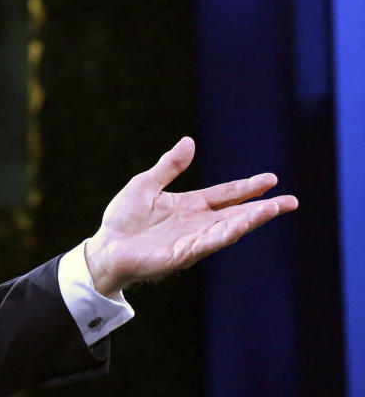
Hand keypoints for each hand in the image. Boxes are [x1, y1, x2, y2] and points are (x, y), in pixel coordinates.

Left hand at [84, 136, 297, 295]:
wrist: (105, 248)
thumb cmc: (123, 219)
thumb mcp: (145, 184)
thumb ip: (169, 166)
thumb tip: (190, 141)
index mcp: (190, 206)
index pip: (225, 195)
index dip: (247, 187)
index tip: (271, 179)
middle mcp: (196, 224)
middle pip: (236, 214)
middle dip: (263, 208)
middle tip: (290, 201)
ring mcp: (191, 240)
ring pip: (227, 229)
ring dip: (250, 220)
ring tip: (272, 209)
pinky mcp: (180, 255)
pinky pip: (206, 244)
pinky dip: (223, 234)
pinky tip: (239, 226)